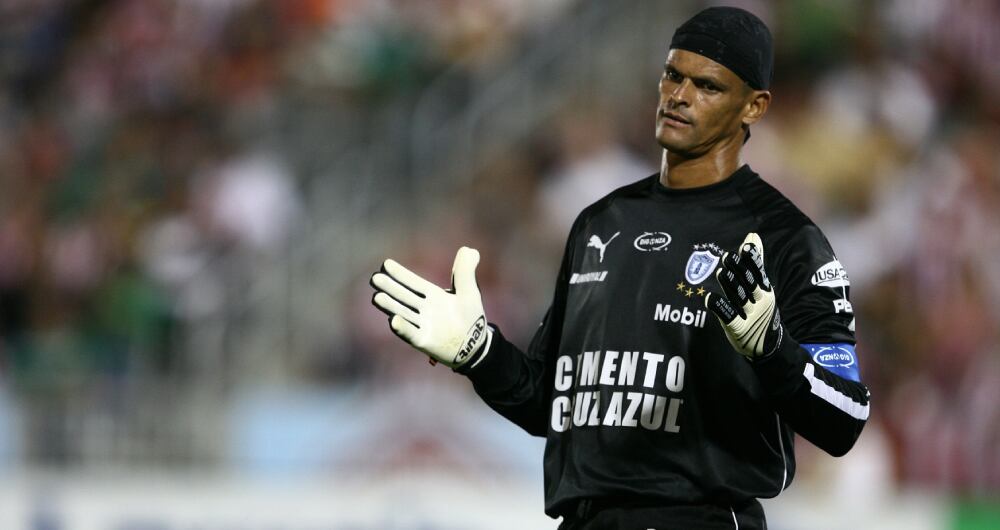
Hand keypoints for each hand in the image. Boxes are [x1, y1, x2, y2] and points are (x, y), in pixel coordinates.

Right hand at [370, 247, 490, 368]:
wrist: (476, 346)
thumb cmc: (471, 318)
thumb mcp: (469, 292)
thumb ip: (465, 271)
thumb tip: (470, 249)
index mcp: (433, 296)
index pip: (414, 283)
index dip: (400, 274)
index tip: (386, 264)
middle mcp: (424, 309)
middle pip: (404, 297)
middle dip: (390, 288)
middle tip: (375, 278)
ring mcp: (422, 325)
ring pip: (403, 313)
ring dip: (390, 306)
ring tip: (377, 297)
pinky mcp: (424, 341)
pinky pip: (411, 334)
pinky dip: (403, 328)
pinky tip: (392, 321)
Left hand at [704, 232, 783, 360]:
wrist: (769, 345)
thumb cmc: (760, 310)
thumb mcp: (761, 286)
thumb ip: (755, 263)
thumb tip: (753, 236)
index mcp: (764, 290)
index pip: (758, 272)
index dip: (752, 260)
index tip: (746, 246)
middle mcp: (759, 301)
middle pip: (749, 283)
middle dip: (740, 270)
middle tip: (727, 256)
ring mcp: (750, 316)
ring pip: (739, 298)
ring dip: (731, 285)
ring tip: (721, 272)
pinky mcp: (738, 329)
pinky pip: (729, 317)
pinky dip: (720, 308)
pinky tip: (710, 299)